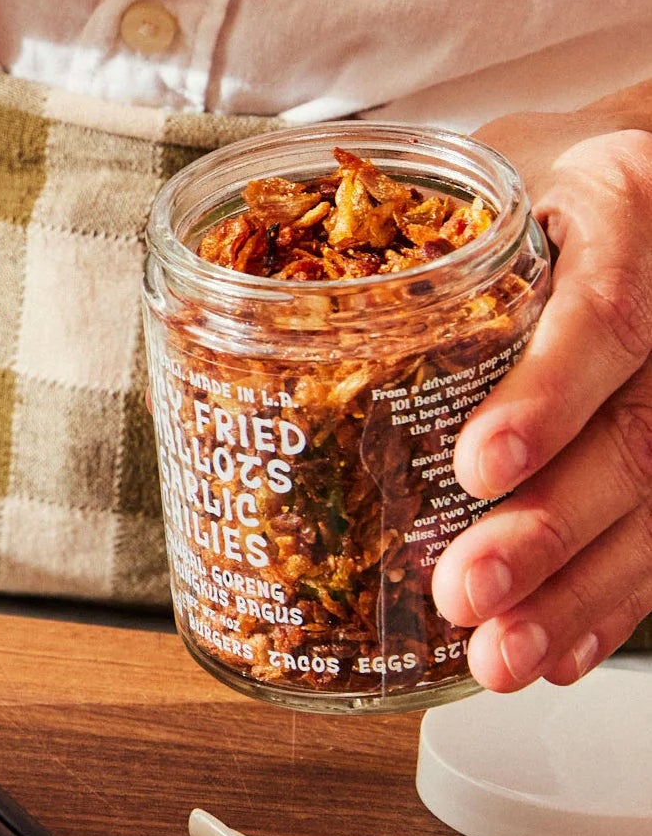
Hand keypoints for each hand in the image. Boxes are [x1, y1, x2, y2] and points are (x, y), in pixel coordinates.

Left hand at [433, 85, 651, 687]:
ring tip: (503, 656)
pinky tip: (558, 652)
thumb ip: (384, 240)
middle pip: (639, 432)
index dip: (545, 398)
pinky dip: (610, 603)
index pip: (605, 311)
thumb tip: (225, 320)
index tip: (477, 467)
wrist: (635, 184)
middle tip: (467, 592)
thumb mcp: (469, 179)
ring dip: (579, 593)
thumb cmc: (524, 182)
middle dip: (549, 529)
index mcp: (624, 205)